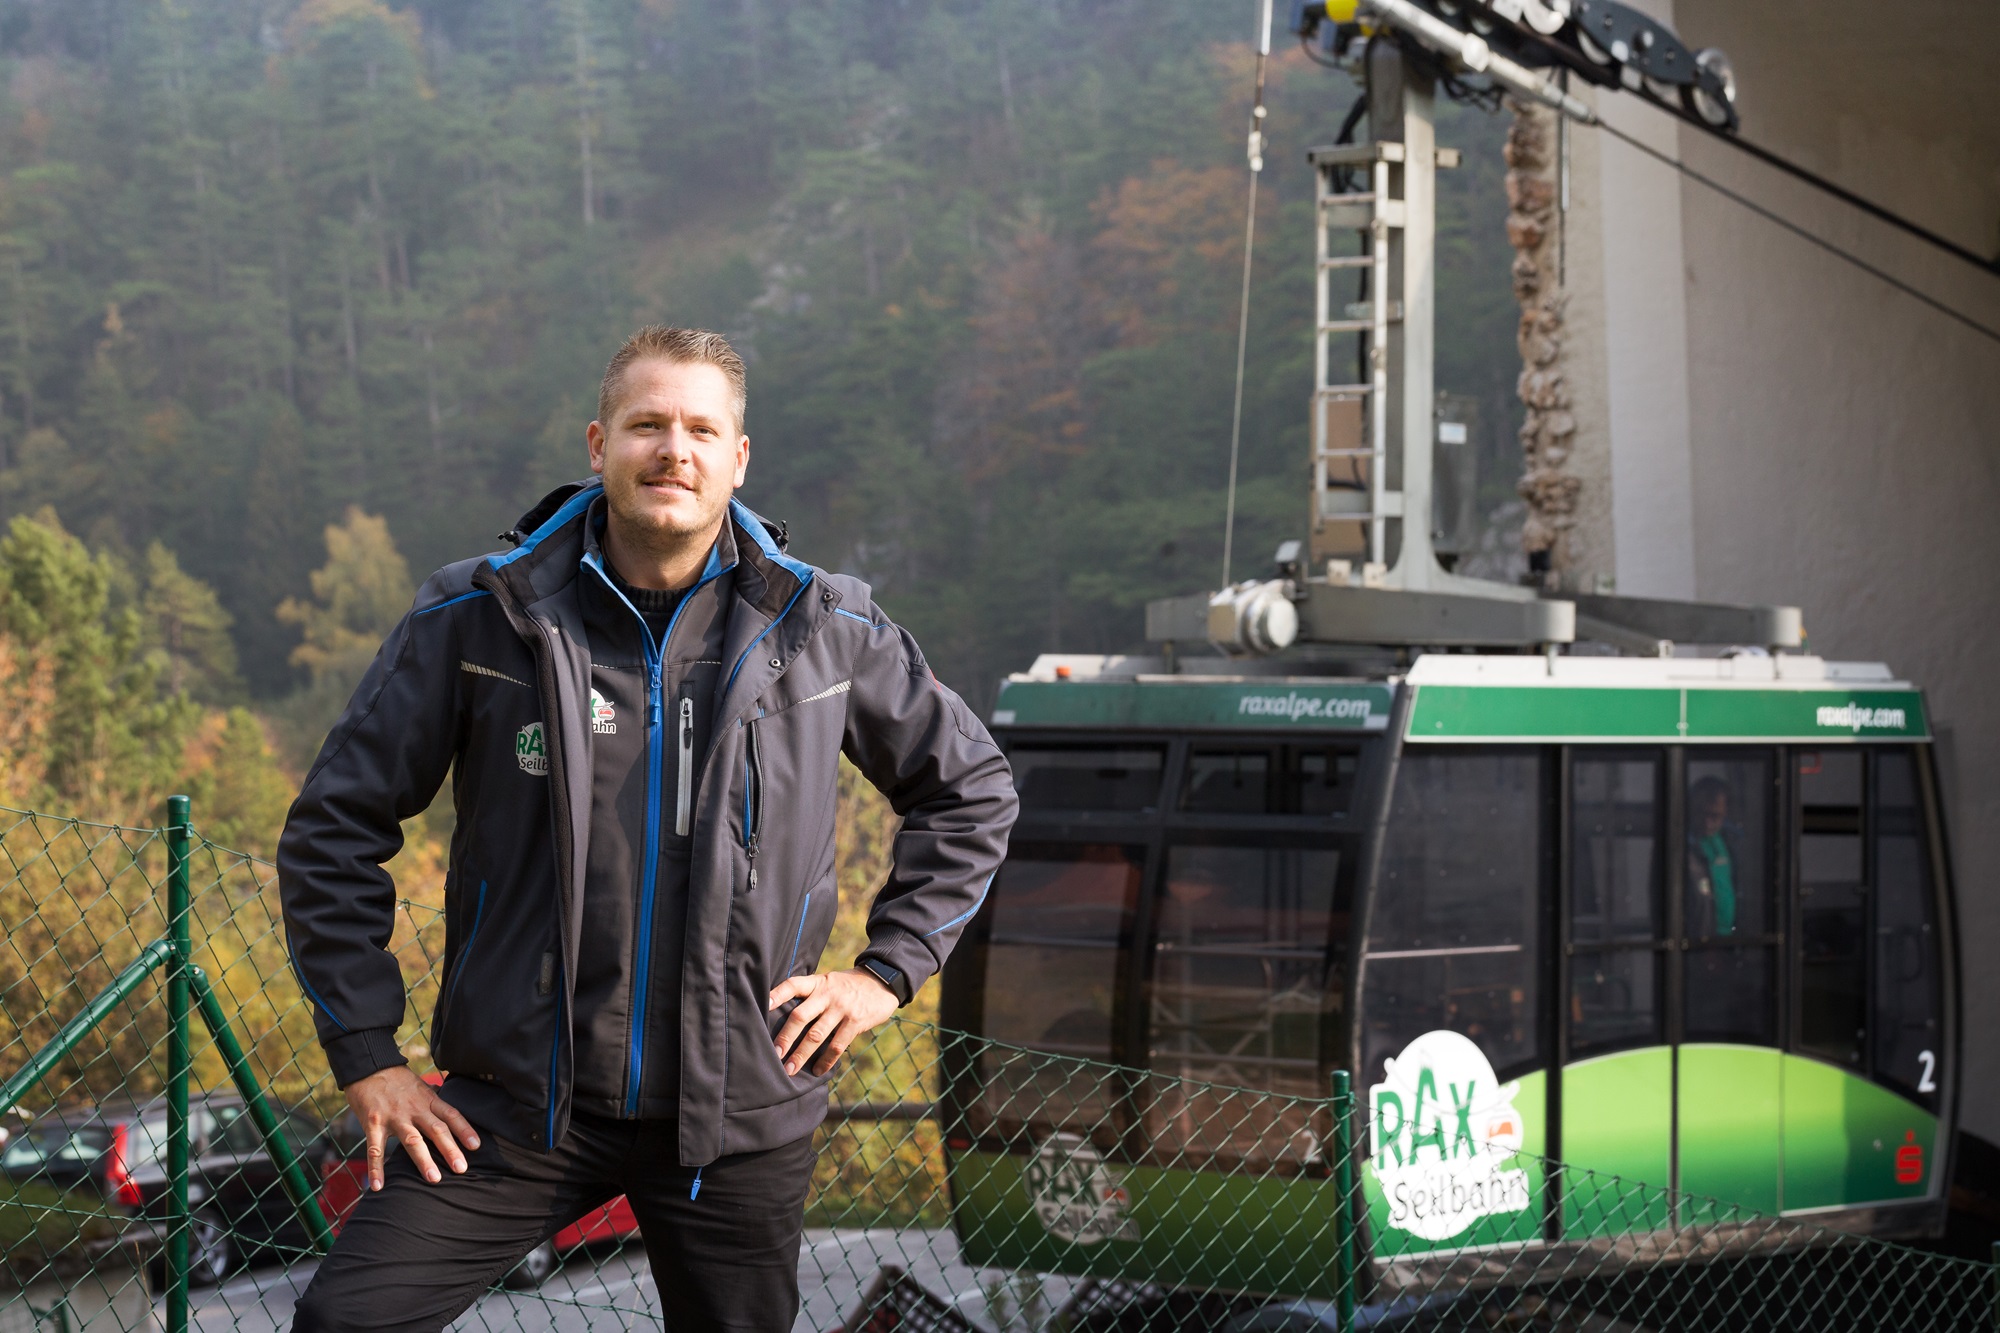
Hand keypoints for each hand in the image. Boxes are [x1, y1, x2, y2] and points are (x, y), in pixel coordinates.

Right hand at [344, 1066, 480, 1190]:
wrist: (367, 1066)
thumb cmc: (396, 1079)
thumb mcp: (420, 1086)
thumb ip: (433, 1100)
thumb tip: (449, 1112)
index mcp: (427, 1099)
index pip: (451, 1115)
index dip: (465, 1130)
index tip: (476, 1146)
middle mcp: (414, 1109)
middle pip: (436, 1129)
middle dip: (450, 1149)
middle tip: (461, 1169)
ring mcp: (393, 1117)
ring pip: (412, 1140)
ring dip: (423, 1161)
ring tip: (434, 1179)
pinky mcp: (373, 1124)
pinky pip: (375, 1150)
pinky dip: (376, 1169)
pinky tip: (378, 1186)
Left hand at [767, 968, 899, 1076]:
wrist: (882, 982)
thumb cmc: (848, 986)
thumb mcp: (829, 982)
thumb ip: (812, 995)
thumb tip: (787, 1019)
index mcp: (818, 983)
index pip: (793, 985)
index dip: (777, 994)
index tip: (763, 1005)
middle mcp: (828, 994)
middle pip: (801, 1016)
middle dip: (786, 1037)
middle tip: (774, 1054)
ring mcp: (842, 1008)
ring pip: (816, 1035)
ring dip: (801, 1054)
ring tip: (790, 1069)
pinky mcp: (856, 1022)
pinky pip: (837, 1045)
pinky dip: (825, 1060)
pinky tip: (817, 1070)